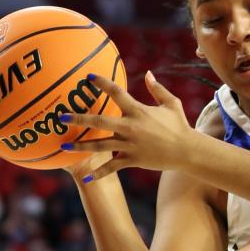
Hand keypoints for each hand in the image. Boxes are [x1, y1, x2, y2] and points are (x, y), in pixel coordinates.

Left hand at [58, 71, 195, 181]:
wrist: (188, 151)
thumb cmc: (180, 126)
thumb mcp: (171, 104)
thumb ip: (157, 89)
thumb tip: (148, 73)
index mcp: (138, 111)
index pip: (117, 93)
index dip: (102, 84)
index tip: (88, 78)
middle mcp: (131, 127)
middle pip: (100, 121)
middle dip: (80, 118)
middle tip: (61, 116)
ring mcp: (131, 145)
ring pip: (101, 145)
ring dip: (81, 145)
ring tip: (64, 146)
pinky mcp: (133, 160)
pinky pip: (113, 166)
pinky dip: (99, 172)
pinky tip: (86, 177)